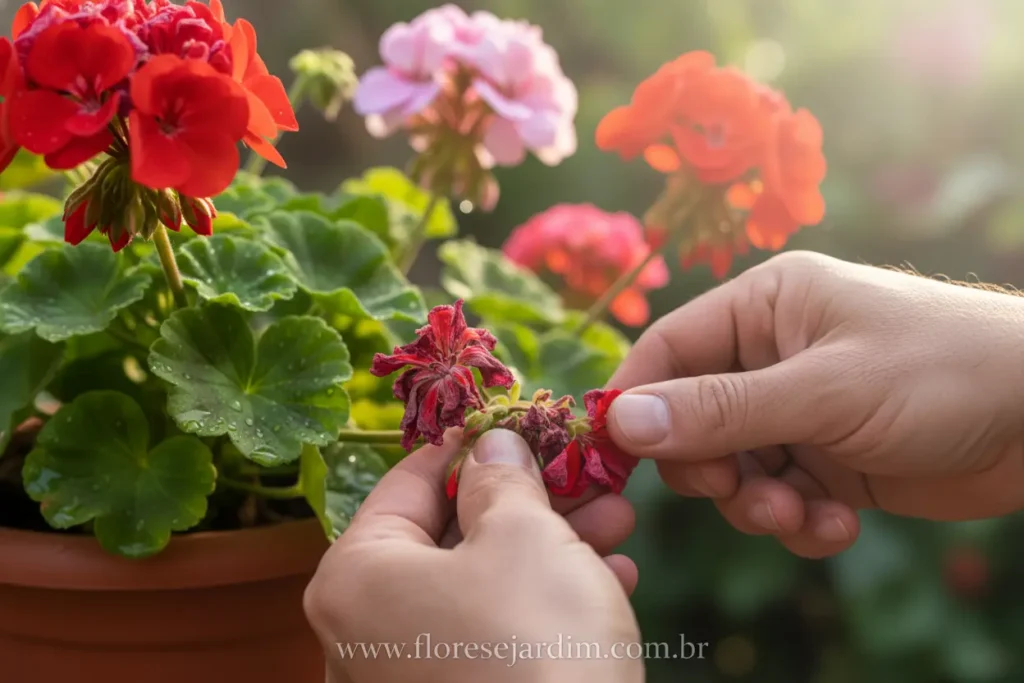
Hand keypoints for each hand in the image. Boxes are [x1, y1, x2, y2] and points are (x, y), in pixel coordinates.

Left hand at [304, 429, 642, 682]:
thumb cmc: (532, 639)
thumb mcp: (525, 536)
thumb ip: (503, 479)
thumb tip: (493, 447)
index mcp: (357, 577)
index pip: (405, 483)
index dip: (465, 446)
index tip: (510, 422)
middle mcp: (366, 630)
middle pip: (450, 536)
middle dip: (529, 500)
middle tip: (580, 472)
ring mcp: (409, 674)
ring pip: (483, 585)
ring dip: (553, 547)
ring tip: (617, 518)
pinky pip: (496, 636)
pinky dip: (547, 604)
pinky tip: (615, 577)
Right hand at [606, 251, 1023, 557]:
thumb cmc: (942, 372)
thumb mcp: (825, 390)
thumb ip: (721, 411)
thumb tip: (621, 423)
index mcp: (764, 307)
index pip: (668, 351)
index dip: (637, 404)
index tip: (618, 461)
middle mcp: (773, 355)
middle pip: (690, 420)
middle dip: (712, 468)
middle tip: (743, 491)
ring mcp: (800, 410)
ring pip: (733, 468)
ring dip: (759, 503)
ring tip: (803, 514)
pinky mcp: (829, 459)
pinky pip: (780, 496)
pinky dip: (800, 519)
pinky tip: (840, 523)